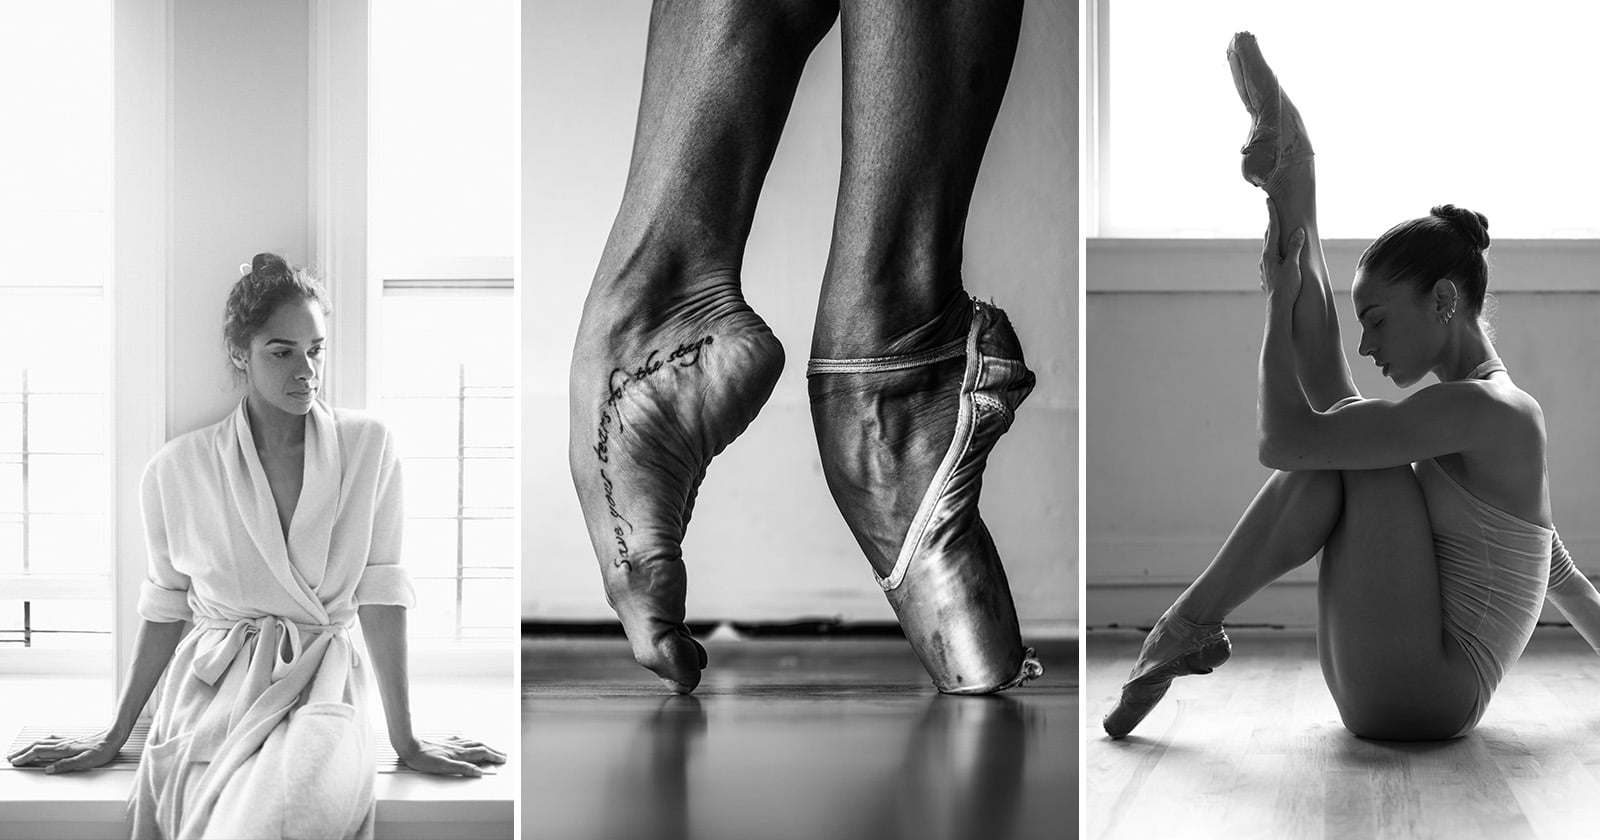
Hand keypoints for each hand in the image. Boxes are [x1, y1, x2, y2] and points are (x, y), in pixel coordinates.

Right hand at [6, 730, 122, 773]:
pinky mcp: (72, 740)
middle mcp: (63, 743)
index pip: (38, 752)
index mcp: (64, 750)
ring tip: (20, 751)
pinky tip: (42, 742)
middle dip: (22, 751)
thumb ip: (65, 765)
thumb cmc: (102, 751)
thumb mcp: (85, 762)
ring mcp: (67, 740)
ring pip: (43, 741)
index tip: (15, 762)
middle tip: (11, 757)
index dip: (25, 757)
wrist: (113, 737)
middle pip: (37, 746)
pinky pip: (51, 739)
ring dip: (29, 746)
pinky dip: (41, 741)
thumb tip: (48, 769)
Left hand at [396, 735, 506, 776]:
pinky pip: (462, 740)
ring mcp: (451, 743)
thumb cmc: (423, 758)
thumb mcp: (443, 767)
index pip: (482, 754)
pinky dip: (470, 741)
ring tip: (491, 748)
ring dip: (485, 745)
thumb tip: (478, 772)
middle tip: (502, 754)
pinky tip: (468, 741)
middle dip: (493, 750)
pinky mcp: (444, 742)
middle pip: (481, 746)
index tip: (502, 759)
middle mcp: (458, 747)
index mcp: (459, 753)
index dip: (494, 756)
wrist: (409, 746)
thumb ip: (462, 769)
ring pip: (473, 742)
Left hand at [1259, 198, 1305, 301]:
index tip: (1268, 201)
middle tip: (1271, 206)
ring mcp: (1264, 266)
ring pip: (1269, 246)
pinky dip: (1275, 247)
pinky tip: (1277, 249)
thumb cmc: (1288, 287)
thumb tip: (1298, 231)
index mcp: (1269, 254)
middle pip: (1269, 235)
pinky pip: (1271, 255)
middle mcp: (1264, 258)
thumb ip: (1295, 248)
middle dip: (1271, 221)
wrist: (1279, 307)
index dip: (1272, 214)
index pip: (1272, 229)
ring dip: (1273, 234)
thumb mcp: (1293, 266)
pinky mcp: (1268, 273)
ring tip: (1275, 225)